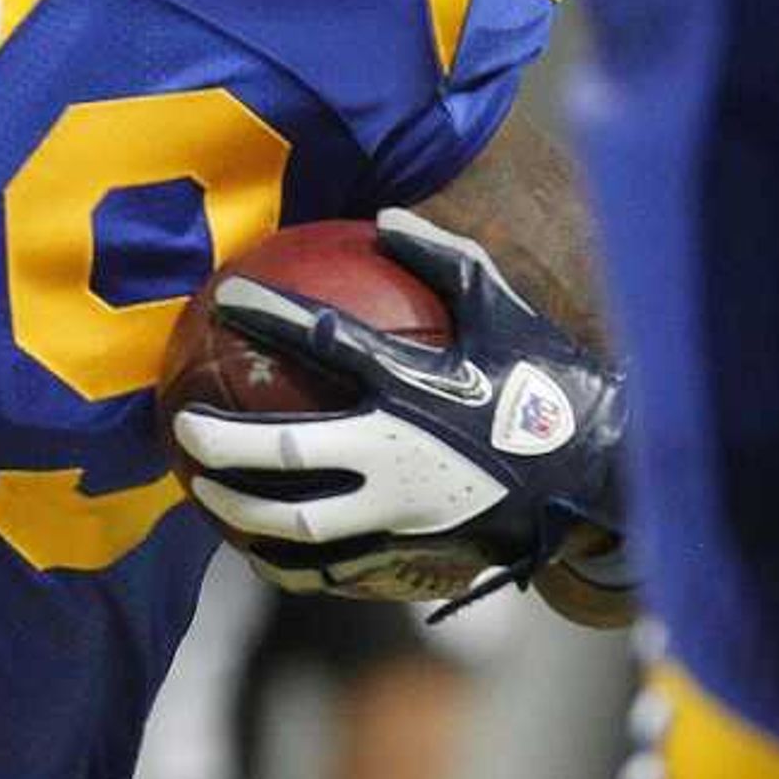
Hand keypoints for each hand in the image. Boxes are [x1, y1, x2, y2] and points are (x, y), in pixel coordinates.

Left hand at [169, 208, 624, 602]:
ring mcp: (402, 507)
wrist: (595, 473)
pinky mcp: (411, 546)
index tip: (224, 297)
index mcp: (416, 384)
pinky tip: (252, 550)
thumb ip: (442, 257)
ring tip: (204, 488)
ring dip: (240, 505)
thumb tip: (383, 217)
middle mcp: (398, 450)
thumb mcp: (504, 306)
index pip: (323, 343)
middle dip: (224, 439)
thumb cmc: (546, 379)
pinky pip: (335, 562)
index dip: (267, 316)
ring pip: (299, 519)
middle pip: (287, 450)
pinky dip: (287, 560)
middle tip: (183, 423)